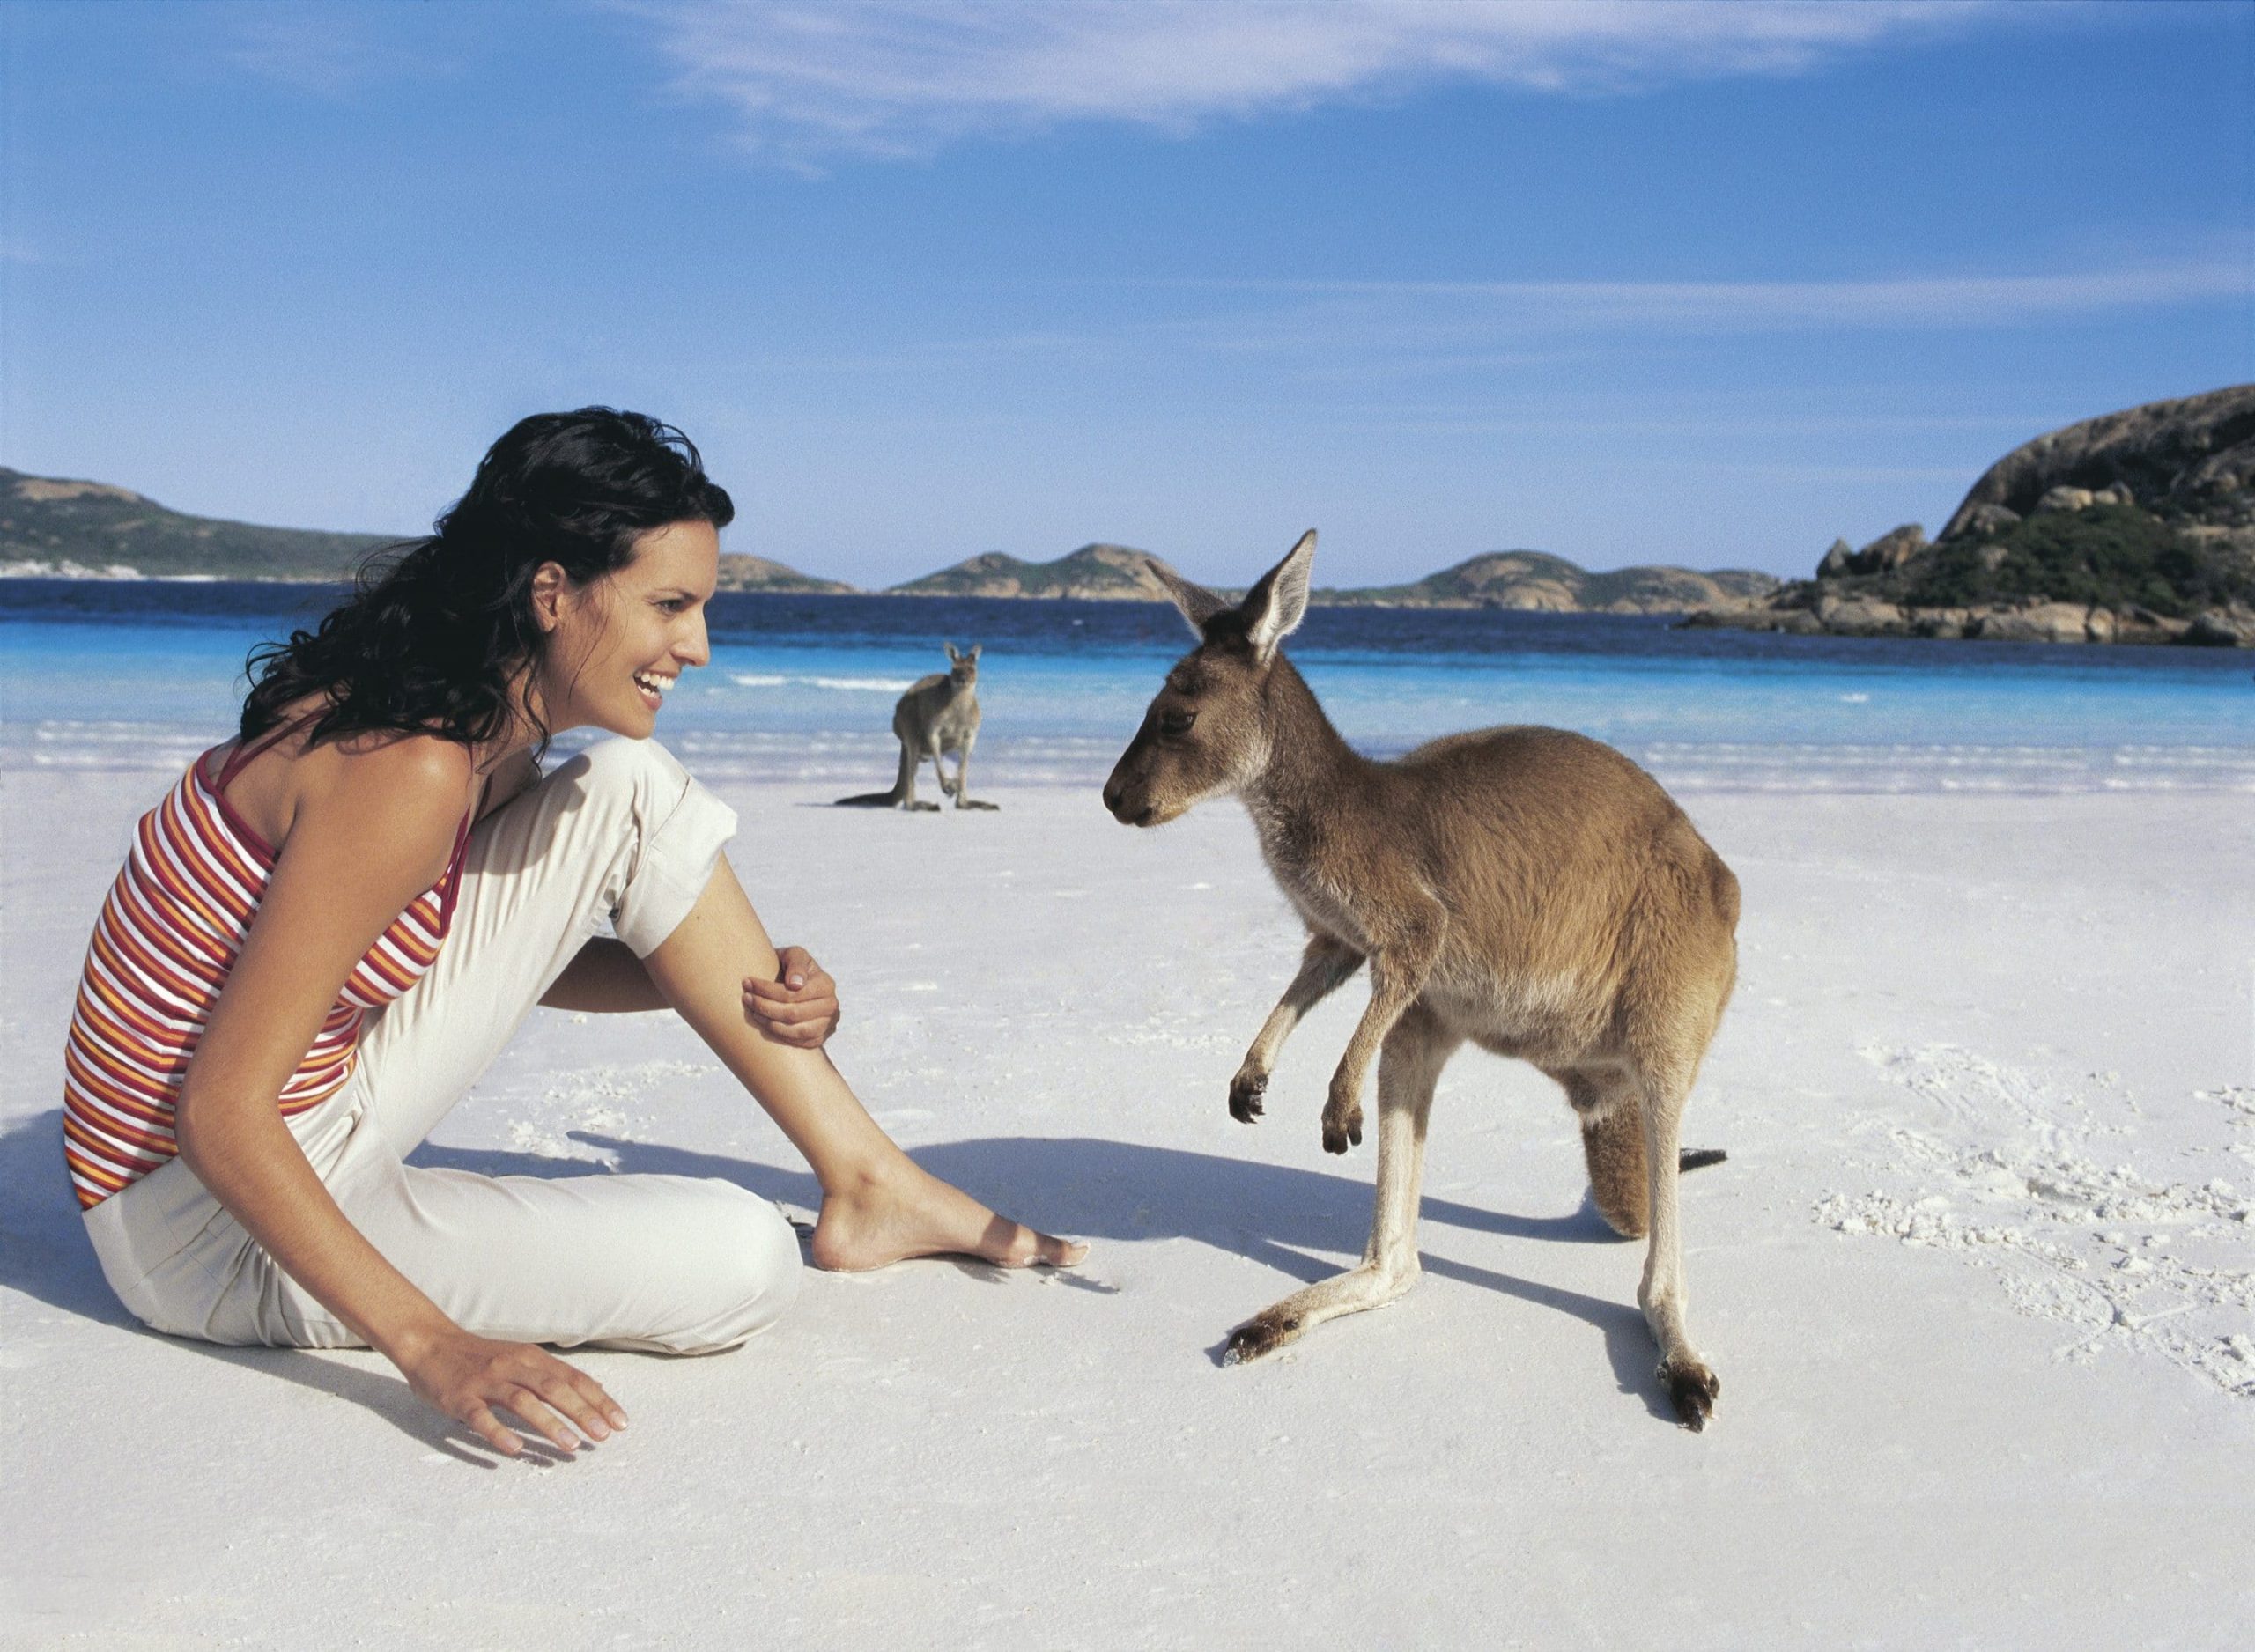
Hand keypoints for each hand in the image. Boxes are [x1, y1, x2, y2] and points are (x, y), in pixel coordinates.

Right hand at [397, 1326, 626, 1456]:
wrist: (430, 1343)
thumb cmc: (481, 1357)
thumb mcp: (522, 1358)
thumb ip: (555, 1374)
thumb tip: (598, 1389)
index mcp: (531, 1358)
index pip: (573, 1379)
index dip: (598, 1400)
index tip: (620, 1422)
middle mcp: (513, 1366)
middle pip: (554, 1387)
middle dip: (582, 1412)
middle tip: (603, 1436)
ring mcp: (486, 1382)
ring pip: (523, 1401)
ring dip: (550, 1424)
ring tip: (571, 1446)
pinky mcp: (461, 1398)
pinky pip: (481, 1416)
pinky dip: (499, 1432)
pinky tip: (516, 1449)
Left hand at [744, 944, 840, 1047]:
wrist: (799, 985)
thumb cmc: (792, 967)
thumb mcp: (794, 955)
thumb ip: (796, 963)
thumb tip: (795, 984)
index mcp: (826, 984)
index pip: (793, 993)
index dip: (768, 990)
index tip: (748, 983)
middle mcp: (831, 1006)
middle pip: (793, 1014)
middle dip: (765, 1007)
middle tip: (746, 998)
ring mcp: (828, 1024)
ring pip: (796, 1031)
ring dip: (770, 1023)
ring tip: (753, 1012)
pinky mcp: (820, 1038)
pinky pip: (800, 1043)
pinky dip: (780, 1036)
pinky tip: (765, 1024)